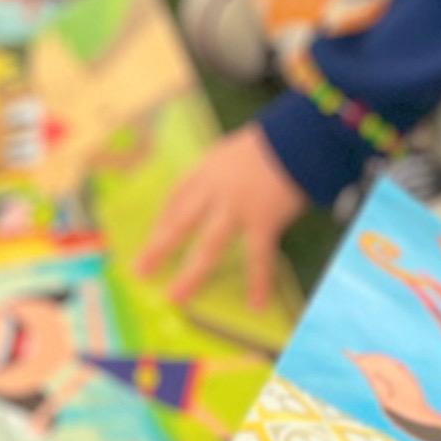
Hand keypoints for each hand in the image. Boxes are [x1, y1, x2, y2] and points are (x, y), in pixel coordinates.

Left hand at [145, 123, 307, 309]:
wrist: (299, 136)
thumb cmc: (274, 143)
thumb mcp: (237, 151)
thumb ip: (225, 173)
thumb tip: (219, 197)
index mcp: (208, 168)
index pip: (177, 196)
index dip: (162, 219)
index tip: (153, 237)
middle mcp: (216, 189)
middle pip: (181, 222)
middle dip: (159, 247)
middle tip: (141, 270)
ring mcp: (237, 207)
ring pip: (209, 245)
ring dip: (192, 274)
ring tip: (177, 297)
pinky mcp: (263, 220)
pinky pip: (258, 257)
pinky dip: (258, 282)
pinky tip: (257, 304)